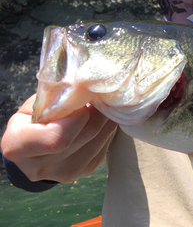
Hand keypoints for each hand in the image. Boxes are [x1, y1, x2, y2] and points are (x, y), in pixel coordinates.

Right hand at [1, 94, 116, 182]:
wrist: (33, 148)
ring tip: (100, 105)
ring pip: (100, 139)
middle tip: (99, 95)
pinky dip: (106, 129)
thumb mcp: (34, 104)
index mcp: (18, 146)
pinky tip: (99, 120)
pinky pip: (104, 145)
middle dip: (98, 110)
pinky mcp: (85, 170)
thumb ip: (55, 98)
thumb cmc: (31, 120)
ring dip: (106, 118)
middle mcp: (40, 166)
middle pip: (86, 134)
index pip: (58, 137)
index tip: (80, 100)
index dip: (77, 116)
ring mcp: (65, 172)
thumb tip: (87, 89)